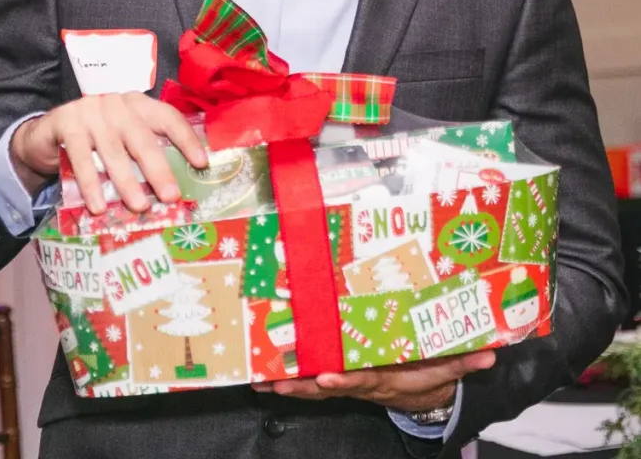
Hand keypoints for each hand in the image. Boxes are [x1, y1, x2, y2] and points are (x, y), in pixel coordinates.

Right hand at [10, 92, 207, 212]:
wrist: (45, 135)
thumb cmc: (94, 142)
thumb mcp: (121, 140)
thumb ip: (142, 152)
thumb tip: (174, 189)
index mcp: (138, 105)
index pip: (168, 118)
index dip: (186, 139)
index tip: (201, 163)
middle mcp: (117, 104)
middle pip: (142, 138)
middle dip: (158, 170)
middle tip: (170, 196)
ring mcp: (91, 111)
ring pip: (113, 151)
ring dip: (126, 182)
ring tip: (139, 206)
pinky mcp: (66, 123)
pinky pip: (81, 157)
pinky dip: (90, 184)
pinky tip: (98, 206)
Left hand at [252, 351, 495, 412]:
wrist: (424, 396)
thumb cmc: (432, 374)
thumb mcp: (451, 369)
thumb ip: (465, 362)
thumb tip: (490, 355)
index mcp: (387, 378)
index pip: (364, 380)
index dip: (345, 380)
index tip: (326, 377)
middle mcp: (363, 383)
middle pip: (330, 388)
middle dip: (302, 387)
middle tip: (276, 383)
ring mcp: (350, 383)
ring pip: (316, 389)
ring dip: (290, 386)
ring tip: (262, 383)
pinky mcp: (342, 379)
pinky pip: (313, 383)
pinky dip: (291, 383)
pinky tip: (267, 379)